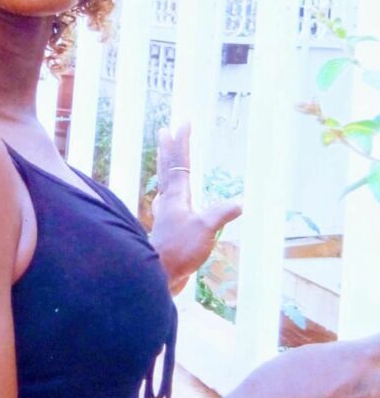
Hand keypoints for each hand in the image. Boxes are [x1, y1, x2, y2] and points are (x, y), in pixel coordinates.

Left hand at [150, 124, 240, 294]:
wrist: (158, 274)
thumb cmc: (178, 249)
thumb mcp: (205, 229)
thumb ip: (221, 213)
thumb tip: (239, 202)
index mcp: (176, 196)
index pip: (180, 163)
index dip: (182, 142)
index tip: (183, 123)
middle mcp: (168, 201)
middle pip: (166, 168)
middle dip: (167, 148)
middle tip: (164, 129)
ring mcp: (165, 213)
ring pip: (164, 183)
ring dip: (165, 165)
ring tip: (164, 155)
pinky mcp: (166, 227)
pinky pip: (168, 200)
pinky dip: (169, 190)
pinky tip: (168, 197)